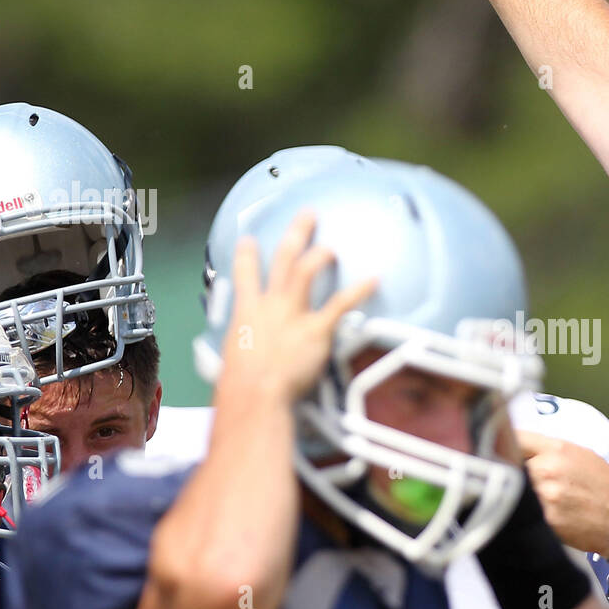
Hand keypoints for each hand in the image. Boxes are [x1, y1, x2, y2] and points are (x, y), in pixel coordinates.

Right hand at [222, 212, 375, 405]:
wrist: (254, 393)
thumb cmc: (242, 386)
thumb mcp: (235, 360)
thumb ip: (245, 349)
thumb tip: (248, 360)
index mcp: (247, 313)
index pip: (245, 276)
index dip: (247, 255)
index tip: (249, 240)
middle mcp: (270, 306)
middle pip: (282, 260)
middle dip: (296, 234)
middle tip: (308, 215)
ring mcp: (292, 315)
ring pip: (305, 271)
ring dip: (320, 254)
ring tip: (332, 247)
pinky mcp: (315, 329)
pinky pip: (340, 304)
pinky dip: (358, 290)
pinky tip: (374, 279)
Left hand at [516, 430, 608, 555]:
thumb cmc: (604, 488)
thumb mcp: (582, 455)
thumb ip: (549, 449)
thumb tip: (517, 445)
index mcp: (558, 450)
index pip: (516, 437)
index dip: (504, 442)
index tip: (499, 446)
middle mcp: (548, 470)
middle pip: (509, 464)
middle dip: (510, 469)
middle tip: (515, 476)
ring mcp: (544, 497)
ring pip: (514, 489)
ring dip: (516, 492)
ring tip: (525, 497)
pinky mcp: (543, 520)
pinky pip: (522, 510)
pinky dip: (524, 510)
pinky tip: (535, 512)